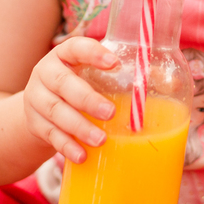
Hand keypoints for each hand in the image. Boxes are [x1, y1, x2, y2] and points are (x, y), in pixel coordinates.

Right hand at [23, 37, 117, 163]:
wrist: (38, 111)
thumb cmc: (76, 89)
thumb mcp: (90, 76)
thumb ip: (121, 77)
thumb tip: (169, 82)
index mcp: (63, 55)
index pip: (76, 47)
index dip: (93, 53)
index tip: (114, 63)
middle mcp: (45, 73)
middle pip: (63, 83)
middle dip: (87, 99)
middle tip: (110, 113)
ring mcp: (36, 98)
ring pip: (55, 111)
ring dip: (79, 126)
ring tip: (101, 140)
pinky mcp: (34, 123)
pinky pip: (50, 134)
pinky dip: (67, 146)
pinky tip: (82, 155)